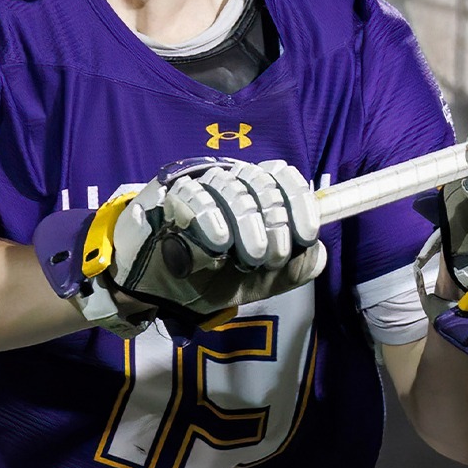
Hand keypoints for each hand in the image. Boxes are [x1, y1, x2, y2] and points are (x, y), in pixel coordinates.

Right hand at [34, 157, 327, 337]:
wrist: (148, 289)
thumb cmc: (201, 280)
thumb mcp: (254, 282)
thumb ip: (290, 272)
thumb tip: (319, 253)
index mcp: (248, 195)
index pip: (280, 178)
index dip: (298, 202)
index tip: (307, 233)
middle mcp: (224, 181)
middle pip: (259, 182)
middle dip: (274, 221)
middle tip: (271, 257)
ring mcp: (195, 185)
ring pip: (230, 187)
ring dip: (247, 224)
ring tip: (250, 256)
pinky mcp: (165, 194)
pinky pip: (194, 197)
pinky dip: (211, 220)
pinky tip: (219, 244)